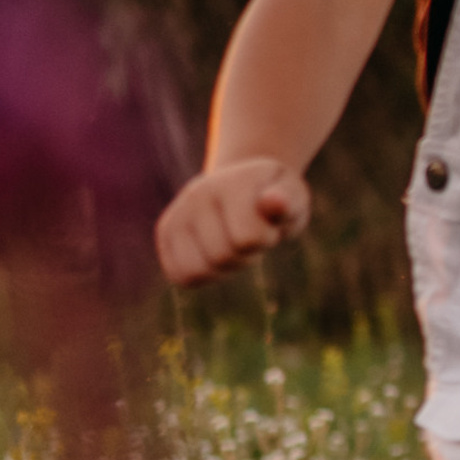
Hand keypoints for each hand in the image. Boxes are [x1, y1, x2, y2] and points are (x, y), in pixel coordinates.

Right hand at [155, 159, 310, 286]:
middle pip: (223, 257)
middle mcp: (197, 194)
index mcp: (231, 183)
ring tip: (233, 242)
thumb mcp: (294, 196)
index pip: (248, 239)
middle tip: (251, 233)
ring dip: (224, 268)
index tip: (268, 222)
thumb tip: (275, 202)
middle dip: (246, 254)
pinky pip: (181, 276)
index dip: (266, 239)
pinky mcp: (166, 232)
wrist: (247, 184)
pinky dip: (205, 275)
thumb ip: (289, 201)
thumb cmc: (277, 197)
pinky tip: (215, 253)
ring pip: (198, 271)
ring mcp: (177, 212)